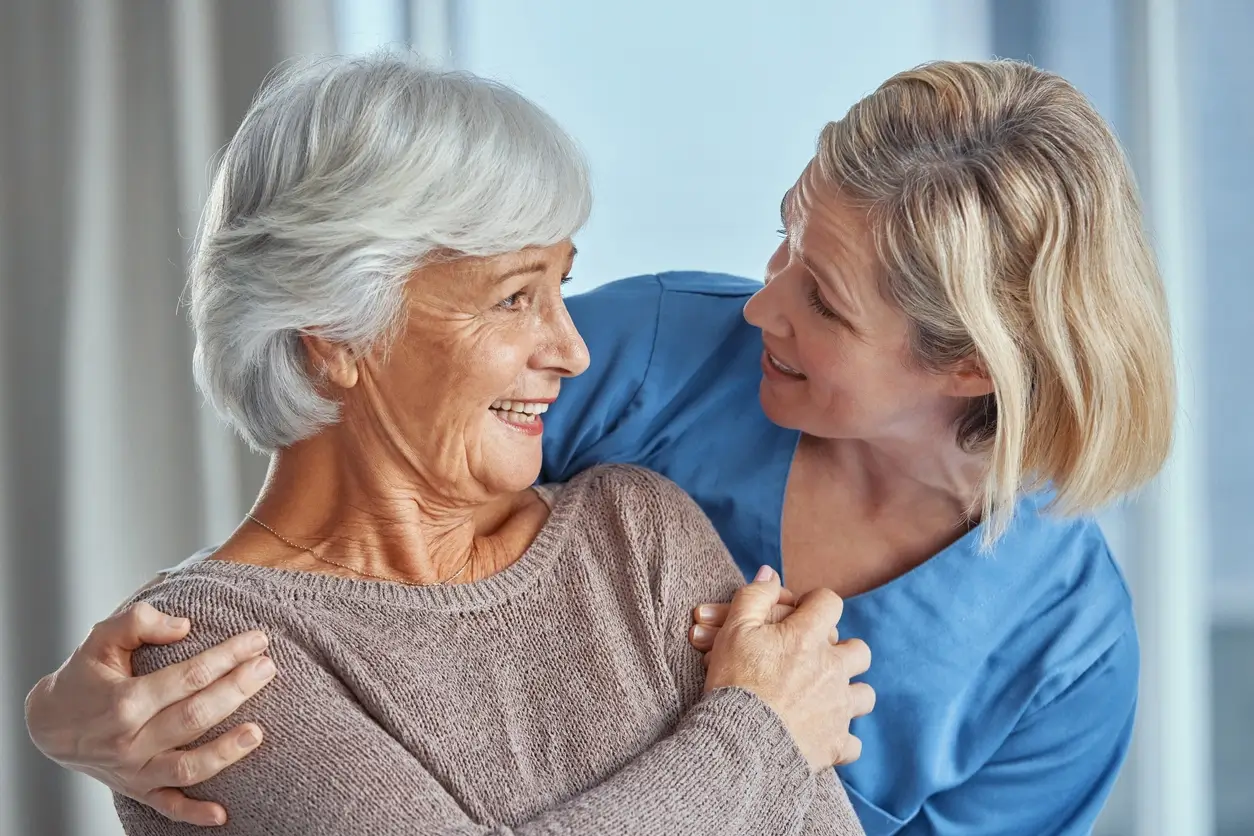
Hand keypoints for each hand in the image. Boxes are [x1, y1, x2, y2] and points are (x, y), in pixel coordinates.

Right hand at [25, 602, 276, 825]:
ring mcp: (134, 770)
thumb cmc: (85, 675)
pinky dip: (194, 814)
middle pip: (194, 717)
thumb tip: (185, 626)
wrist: (49, 723)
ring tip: (258, 732)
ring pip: (187, 766)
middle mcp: (129, 740)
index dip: (227, 656)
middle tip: (268, 668)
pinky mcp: (137, 789)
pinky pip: (168, 806)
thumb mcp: (101, 638)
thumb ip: (139, 622)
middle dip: (237, 691)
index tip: (257, 641)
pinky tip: (223, 814)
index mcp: (124, 701)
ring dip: (226, 752)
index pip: (188, 677)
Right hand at [699, 567, 873, 770]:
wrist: (738, 742)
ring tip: (826, 695)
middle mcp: (832, 670)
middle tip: (816, 658)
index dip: (815, 603)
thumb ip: (754, 596)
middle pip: (859, 649)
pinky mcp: (836, 744)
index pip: (830, 602)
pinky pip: (854, 741)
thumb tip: (770, 573)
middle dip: (842, 650)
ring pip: (865, 694)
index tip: (799, 615)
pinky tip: (823, 733)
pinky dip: (841, 737)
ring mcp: (838, 708)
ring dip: (849, 692)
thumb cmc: (734, 682)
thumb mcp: (734, 630)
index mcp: (808, 638)